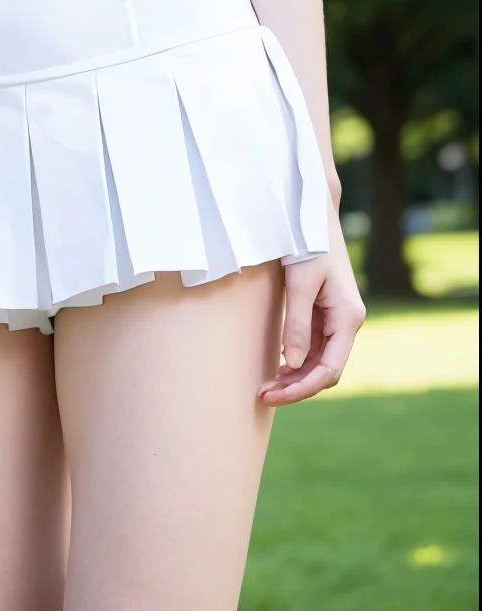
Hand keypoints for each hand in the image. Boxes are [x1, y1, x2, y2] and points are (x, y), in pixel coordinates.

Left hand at [258, 218, 365, 406]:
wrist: (313, 215)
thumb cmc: (307, 244)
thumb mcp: (299, 283)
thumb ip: (297, 323)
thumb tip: (293, 363)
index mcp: (348, 317)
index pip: (329, 369)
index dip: (302, 388)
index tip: (273, 395)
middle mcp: (347, 323)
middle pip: (326, 370)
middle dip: (297, 387)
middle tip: (262, 395)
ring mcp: (338, 319)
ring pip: (320, 361)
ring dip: (296, 377)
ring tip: (266, 387)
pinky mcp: (326, 314)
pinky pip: (314, 347)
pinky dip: (297, 361)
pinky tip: (277, 367)